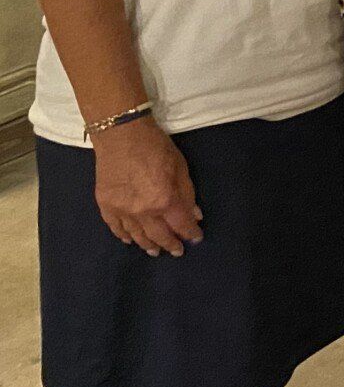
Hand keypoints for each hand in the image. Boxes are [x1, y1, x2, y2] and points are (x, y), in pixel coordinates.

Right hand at [93, 119, 202, 256]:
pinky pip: (115, 227)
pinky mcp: (105, 205)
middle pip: (159, 236)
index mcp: (164, 201)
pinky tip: (130, 240)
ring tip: (155, 251)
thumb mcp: (181, 168)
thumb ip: (188, 195)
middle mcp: (142, 211)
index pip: (181, 225)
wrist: (121, 135)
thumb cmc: (156, 147)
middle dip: (171, 244)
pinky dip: (124, 236)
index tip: (196, 238)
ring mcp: (121, 210)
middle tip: (177, 251)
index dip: (190, 233)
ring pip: (136, 236)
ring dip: (147, 245)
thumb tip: (194, 215)